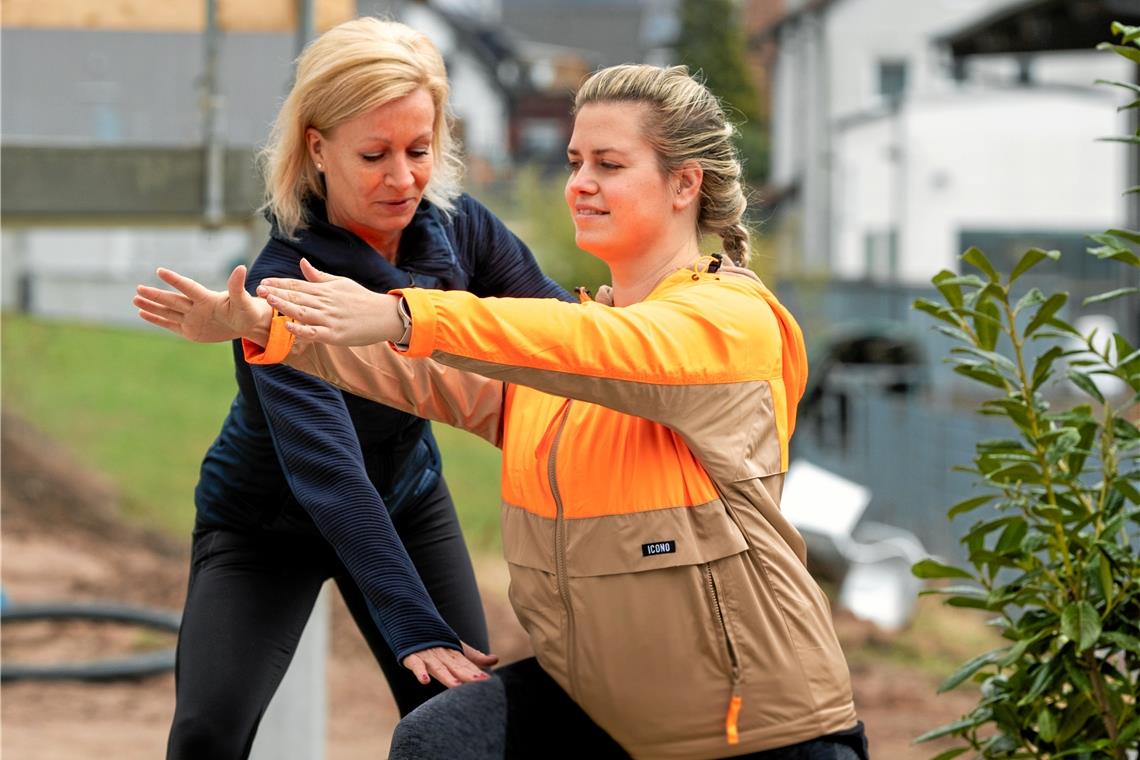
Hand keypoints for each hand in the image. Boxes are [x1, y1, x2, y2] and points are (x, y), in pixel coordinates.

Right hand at [134, 266, 271, 343]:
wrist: (244, 324)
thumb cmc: (245, 310)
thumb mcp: (242, 301)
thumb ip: (237, 286)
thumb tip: (241, 267)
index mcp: (207, 298)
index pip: (188, 287)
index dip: (175, 280)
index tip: (160, 271)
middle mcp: (195, 306)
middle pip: (172, 300)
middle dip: (156, 295)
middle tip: (138, 288)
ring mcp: (191, 318)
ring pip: (167, 311)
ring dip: (152, 305)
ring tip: (135, 298)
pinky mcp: (189, 330)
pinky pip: (170, 324)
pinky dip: (156, 319)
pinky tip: (142, 312)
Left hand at [257, 259, 403, 345]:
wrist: (385, 315)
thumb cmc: (362, 299)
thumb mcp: (341, 283)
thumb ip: (319, 276)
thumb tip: (302, 262)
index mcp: (325, 290)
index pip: (298, 284)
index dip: (279, 283)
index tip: (263, 281)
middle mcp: (325, 302)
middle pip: (297, 296)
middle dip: (276, 292)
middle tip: (258, 289)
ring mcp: (330, 318)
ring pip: (302, 311)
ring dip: (284, 306)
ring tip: (268, 301)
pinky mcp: (335, 334)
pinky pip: (314, 332)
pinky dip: (300, 329)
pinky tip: (288, 326)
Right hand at [401, 641, 499, 687]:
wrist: (412, 622)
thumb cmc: (437, 641)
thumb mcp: (456, 648)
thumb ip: (475, 657)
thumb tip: (495, 659)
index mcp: (454, 654)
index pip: (467, 665)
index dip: (476, 673)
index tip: (487, 681)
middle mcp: (443, 655)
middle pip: (456, 667)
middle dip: (467, 674)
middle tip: (479, 682)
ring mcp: (428, 656)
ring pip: (439, 668)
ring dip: (447, 676)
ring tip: (456, 685)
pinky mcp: (413, 657)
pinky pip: (416, 666)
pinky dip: (420, 672)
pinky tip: (425, 681)